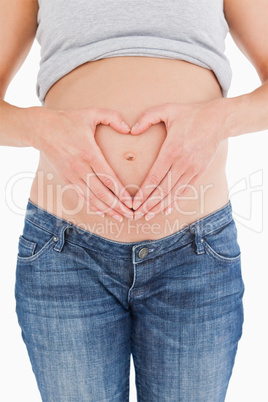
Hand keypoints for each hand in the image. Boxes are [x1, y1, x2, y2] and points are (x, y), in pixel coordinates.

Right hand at [33, 106, 133, 220]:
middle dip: (117, 206)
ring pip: (91, 198)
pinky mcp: (66, 179)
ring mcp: (71, 175)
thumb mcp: (91, 113)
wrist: (40, 129)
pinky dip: (92, 206)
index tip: (130, 202)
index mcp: (88, 152)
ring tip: (120, 217)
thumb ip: (112, 117)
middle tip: (131, 215)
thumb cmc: (68, 120)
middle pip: (101, 192)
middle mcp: (79, 167)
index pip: (107, 177)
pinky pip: (80, 196)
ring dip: (106, 210)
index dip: (120, 192)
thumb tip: (129, 129)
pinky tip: (103, 212)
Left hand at [129, 99, 228, 219]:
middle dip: (148, 204)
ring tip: (147, 216)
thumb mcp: (168, 109)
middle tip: (136, 215)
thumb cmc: (190, 114)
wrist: (218, 120)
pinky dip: (175, 201)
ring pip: (173, 193)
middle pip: (162, 189)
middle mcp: (182, 163)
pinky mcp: (199, 172)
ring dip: (159, 206)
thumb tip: (131, 130)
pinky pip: (185, 190)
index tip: (134, 203)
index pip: (154, 177)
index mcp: (171, 149)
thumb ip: (147, 117)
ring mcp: (192, 169)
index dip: (143, 192)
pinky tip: (166, 209)